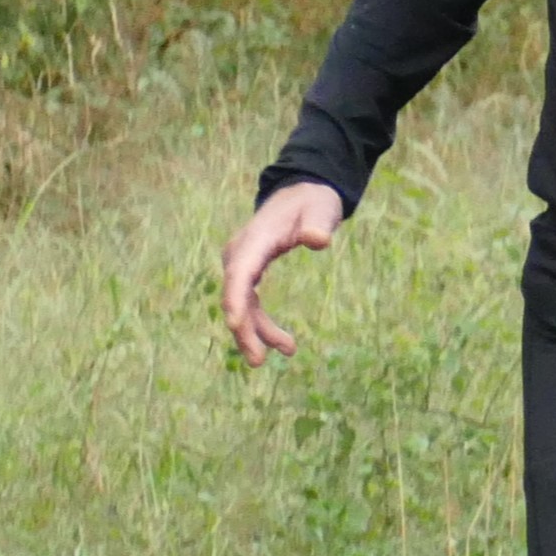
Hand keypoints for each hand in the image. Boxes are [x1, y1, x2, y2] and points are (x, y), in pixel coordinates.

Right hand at [219, 179, 345, 361]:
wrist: (301, 194)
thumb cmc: (312, 203)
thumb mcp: (320, 210)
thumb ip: (317, 225)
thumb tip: (318, 240)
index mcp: (255, 240)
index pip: (239, 273)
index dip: (235, 299)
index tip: (235, 324)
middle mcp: (241, 254)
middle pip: (235, 295)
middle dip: (244, 329)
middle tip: (258, 361)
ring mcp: (243, 264)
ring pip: (242, 305)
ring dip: (258, 332)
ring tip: (289, 351)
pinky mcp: (250, 272)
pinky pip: (250, 303)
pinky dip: (263, 324)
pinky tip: (285, 344)